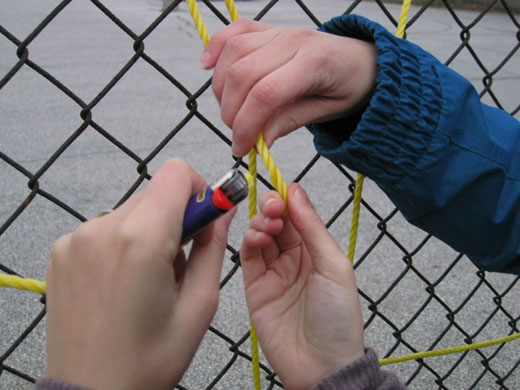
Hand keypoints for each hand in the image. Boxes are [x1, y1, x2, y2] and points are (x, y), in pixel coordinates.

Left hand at [45, 159, 234, 389]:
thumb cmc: (148, 359)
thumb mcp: (199, 305)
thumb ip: (213, 248)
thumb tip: (222, 212)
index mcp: (140, 240)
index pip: (176, 174)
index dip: (199, 190)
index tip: (204, 220)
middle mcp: (101, 228)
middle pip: (155, 193)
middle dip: (176, 218)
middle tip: (179, 262)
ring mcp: (76, 238)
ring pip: (131, 211)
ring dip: (149, 232)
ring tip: (149, 278)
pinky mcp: (62, 250)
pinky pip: (106, 228)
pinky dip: (123, 243)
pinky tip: (124, 281)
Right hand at [201, 19, 376, 156]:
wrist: (362, 59)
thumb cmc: (347, 86)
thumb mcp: (326, 113)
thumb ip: (290, 122)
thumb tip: (257, 141)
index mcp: (314, 63)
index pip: (266, 94)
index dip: (246, 125)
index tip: (241, 148)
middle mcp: (292, 40)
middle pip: (242, 74)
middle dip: (231, 112)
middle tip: (239, 135)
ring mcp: (278, 31)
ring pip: (232, 53)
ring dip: (221, 88)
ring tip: (231, 112)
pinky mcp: (267, 29)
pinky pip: (234, 32)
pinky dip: (215, 48)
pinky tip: (207, 67)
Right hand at [240, 183, 363, 388]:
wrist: (320, 365)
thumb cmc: (337, 319)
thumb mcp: (334, 266)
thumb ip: (313, 228)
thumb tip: (297, 191)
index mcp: (316, 250)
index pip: (298, 216)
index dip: (289, 200)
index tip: (283, 191)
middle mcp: (293, 257)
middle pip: (277, 221)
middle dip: (272, 207)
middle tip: (273, 207)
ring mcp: (272, 270)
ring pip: (259, 234)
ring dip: (260, 222)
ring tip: (267, 225)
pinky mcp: (255, 285)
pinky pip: (247, 255)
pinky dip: (249, 240)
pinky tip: (257, 236)